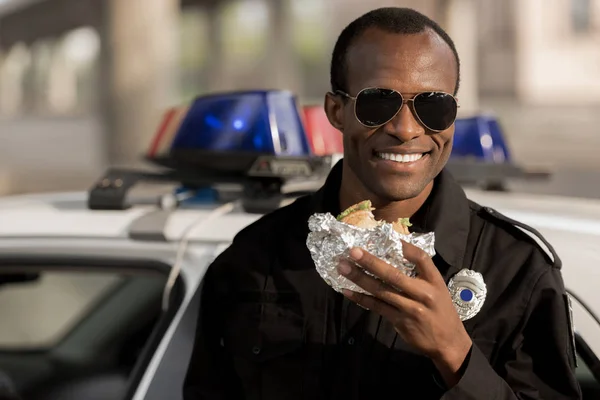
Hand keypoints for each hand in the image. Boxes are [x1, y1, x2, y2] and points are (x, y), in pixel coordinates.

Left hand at [337, 242, 471, 386]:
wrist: (449, 343)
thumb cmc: (441, 310)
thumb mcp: (438, 287)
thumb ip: (421, 271)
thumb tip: (398, 249)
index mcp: (434, 281)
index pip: (421, 258)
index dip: (405, 247)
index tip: (387, 237)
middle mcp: (423, 293)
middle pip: (393, 275)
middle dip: (371, 262)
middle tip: (353, 251)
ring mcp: (410, 308)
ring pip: (381, 291)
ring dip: (360, 278)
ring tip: (343, 267)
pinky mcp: (400, 321)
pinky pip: (377, 307)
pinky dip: (361, 299)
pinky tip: (347, 291)